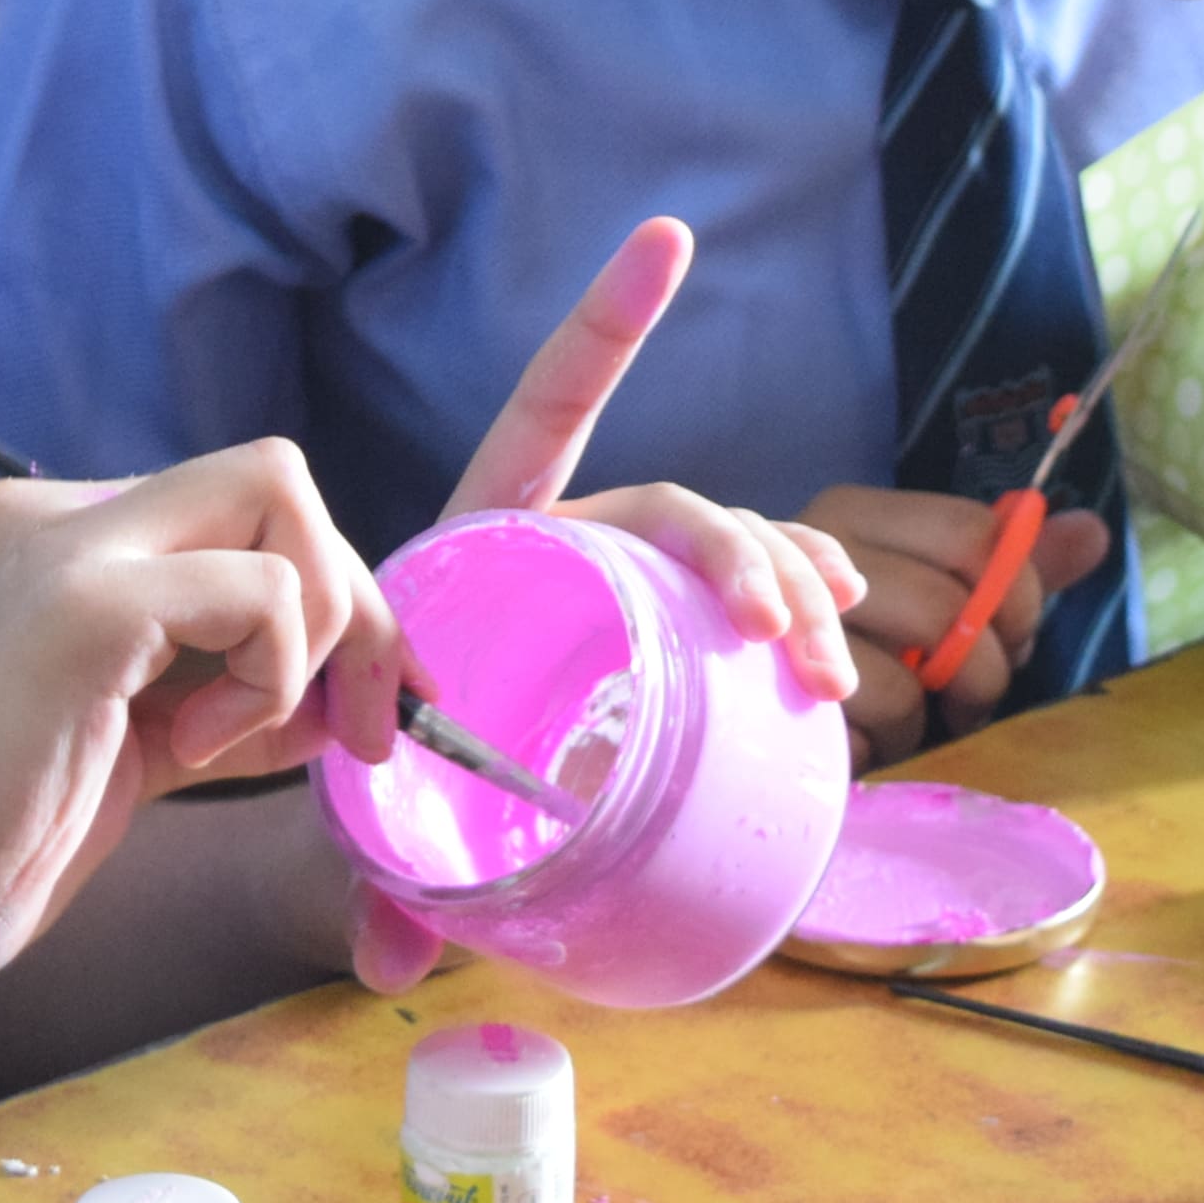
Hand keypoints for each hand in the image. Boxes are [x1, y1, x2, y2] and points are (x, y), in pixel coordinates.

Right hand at [0, 443, 398, 1006]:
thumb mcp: (139, 746)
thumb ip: (227, 695)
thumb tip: (347, 686)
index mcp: (57, 536)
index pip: (238, 511)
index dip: (327, 601)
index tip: (360, 710)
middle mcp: (56, 512)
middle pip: (273, 477)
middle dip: (355, 601)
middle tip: (364, 726)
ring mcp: (67, 545)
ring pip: (280, 495)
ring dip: (314, 636)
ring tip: (234, 738)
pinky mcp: (86, 604)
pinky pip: (263, 591)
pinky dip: (272, 676)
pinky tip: (199, 747)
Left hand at [339, 216, 866, 987]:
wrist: (361, 809)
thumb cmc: (359, 774)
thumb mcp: (360, 818)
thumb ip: (372, 884)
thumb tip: (386, 967)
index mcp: (477, 550)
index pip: (549, 416)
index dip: (605, 329)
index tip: (668, 235)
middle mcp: (556, 552)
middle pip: (665, 506)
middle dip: (739, 553)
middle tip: (784, 640)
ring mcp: (615, 594)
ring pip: (718, 557)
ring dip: (786, 591)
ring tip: (827, 664)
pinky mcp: (657, 645)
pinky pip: (739, 602)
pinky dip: (797, 595)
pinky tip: (844, 626)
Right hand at [798, 483, 1116, 768]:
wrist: (759, 723)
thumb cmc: (863, 663)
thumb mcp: (942, 606)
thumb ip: (1009, 570)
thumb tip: (1093, 532)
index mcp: (857, 515)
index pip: (973, 532)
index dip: (1014, 596)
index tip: (1008, 638)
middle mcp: (813, 545)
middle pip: (951, 603)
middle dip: (984, 670)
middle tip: (964, 698)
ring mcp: (787, 611)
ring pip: (920, 666)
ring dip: (933, 713)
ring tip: (906, 719)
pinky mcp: (778, 681)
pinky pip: (878, 708)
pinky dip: (892, 738)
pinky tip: (866, 739)